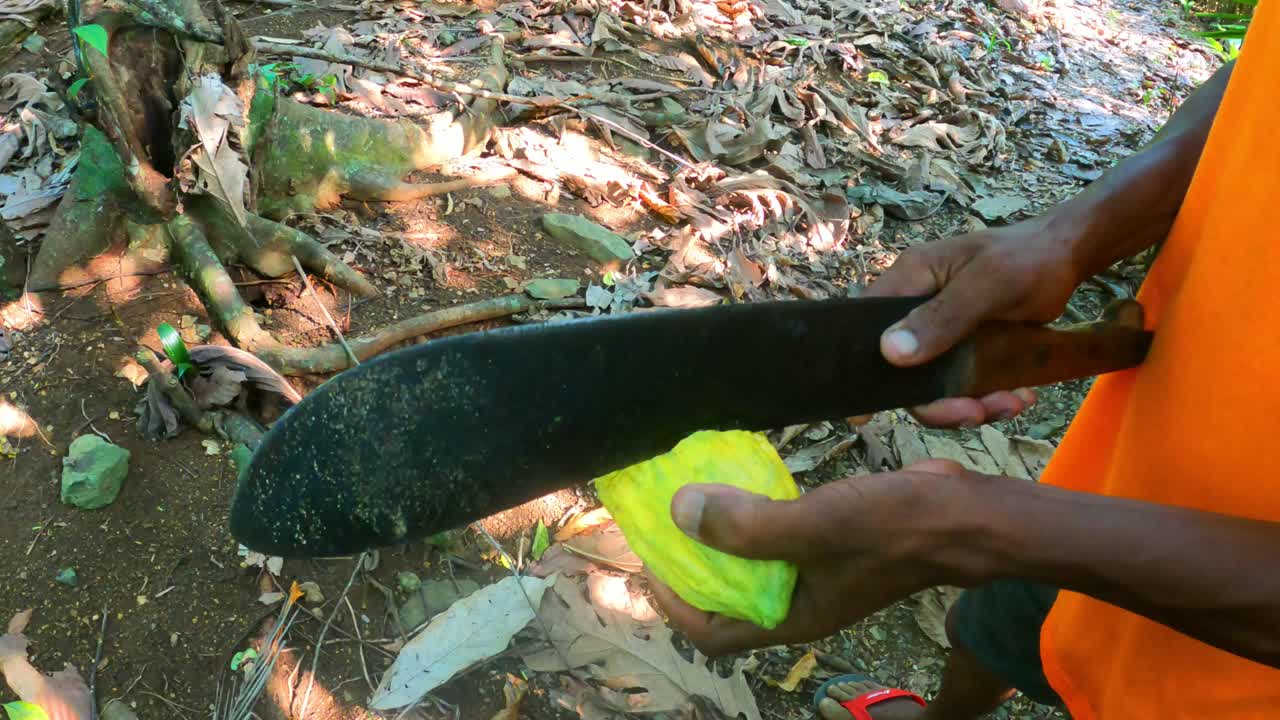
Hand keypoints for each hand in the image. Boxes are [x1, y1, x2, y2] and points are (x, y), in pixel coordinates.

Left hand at [649, 460, 983, 655]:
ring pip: (752, 565)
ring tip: (695, 499)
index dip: (675, 603)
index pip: (714, 632)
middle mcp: (800, 602)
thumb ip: (747, 526)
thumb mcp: (812, 526)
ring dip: (722, 538)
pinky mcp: (831, 543)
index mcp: (792, 617)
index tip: (651, 561)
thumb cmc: (894, 529)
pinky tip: (745, 482)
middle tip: (666, 524)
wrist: (965, 517)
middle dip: (692, 566)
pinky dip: (755, 516)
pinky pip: (778, 536)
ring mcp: (817, 573)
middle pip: (727, 597)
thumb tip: (680, 512)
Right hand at [863, 215, 1084, 426]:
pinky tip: (1018, 396)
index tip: (864, 417)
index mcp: (908, 281)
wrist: (1067, 258)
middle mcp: (915, 309)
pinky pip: (962, 385)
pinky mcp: (963, 350)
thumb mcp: (988, 283)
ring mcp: (939, 333)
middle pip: (903, 370)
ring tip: (1012, 403)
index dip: (862, 371)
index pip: (866, 328)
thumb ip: (942, 316)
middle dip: (939, 402)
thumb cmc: (1026, 258)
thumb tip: (890, 353)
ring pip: (934, 385)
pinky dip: (988, 398)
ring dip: (970, 404)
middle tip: (976, 414)